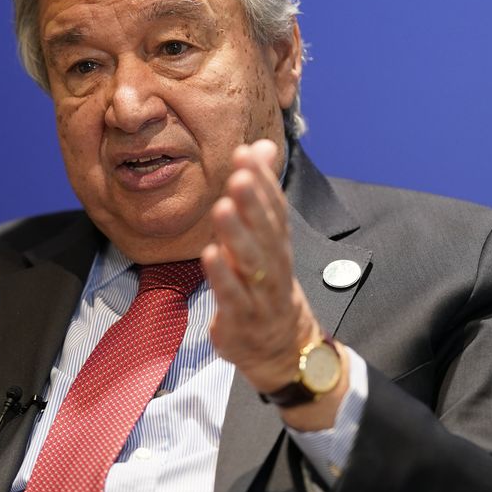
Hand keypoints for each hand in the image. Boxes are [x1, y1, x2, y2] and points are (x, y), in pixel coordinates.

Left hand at [202, 140, 345, 429]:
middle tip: (238, 176)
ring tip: (220, 208)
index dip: (263, 181)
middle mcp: (273, 265)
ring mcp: (260, 293)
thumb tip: (259, 145)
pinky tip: (210, 254)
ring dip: (236, 234)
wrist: (280, 346)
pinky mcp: (241, 318)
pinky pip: (233, 295)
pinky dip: (223, 276)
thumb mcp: (265, 237)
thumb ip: (261, 191)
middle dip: (252, 202)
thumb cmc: (265, 283)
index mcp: (278, 244)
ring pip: (251, 261)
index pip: (274, 207)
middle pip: (265, 230)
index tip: (246, 153)